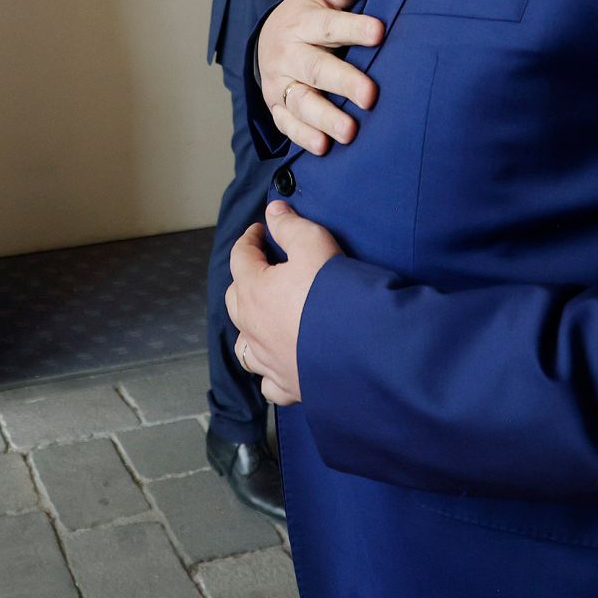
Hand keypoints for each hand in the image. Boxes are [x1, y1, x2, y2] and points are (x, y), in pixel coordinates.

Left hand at [224, 201, 342, 404]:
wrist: (362, 346)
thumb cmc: (334, 291)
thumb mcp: (313, 243)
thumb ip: (290, 225)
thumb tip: (274, 211)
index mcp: (254, 290)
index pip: (240, 256)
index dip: (250, 239)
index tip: (260, 231)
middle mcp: (253, 327)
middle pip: (235, 300)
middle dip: (244, 281)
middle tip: (262, 269)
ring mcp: (269, 360)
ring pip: (244, 344)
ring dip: (250, 328)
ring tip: (263, 318)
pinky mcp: (289, 385)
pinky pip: (268, 382)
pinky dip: (269, 372)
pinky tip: (278, 364)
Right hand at [256, 0, 384, 154]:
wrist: (265, 39)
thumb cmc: (306, 15)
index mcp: (302, 22)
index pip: (328, 25)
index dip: (354, 28)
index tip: (379, 32)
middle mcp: (288, 54)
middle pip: (315, 69)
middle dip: (342, 82)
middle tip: (370, 95)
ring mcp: (280, 82)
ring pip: (301, 102)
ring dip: (324, 117)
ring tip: (350, 133)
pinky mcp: (276, 106)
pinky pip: (287, 123)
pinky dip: (303, 136)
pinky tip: (323, 147)